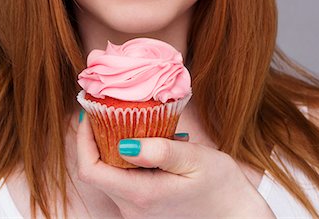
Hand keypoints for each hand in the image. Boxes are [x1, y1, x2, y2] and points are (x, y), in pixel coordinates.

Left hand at [76, 111, 274, 218]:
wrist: (235, 215)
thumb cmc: (221, 187)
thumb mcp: (194, 160)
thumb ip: (160, 151)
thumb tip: (123, 143)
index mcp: (141, 194)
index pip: (90, 170)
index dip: (83, 141)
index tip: (91, 114)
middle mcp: (132, 208)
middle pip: (96, 171)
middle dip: (95, 139)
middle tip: (106, 110)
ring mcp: (137, 211)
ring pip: (108, 175)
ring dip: (110, 146)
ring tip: (126, 121)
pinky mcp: (144, 207)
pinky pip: (123, 180)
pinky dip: (125, 158)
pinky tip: (144, 141)